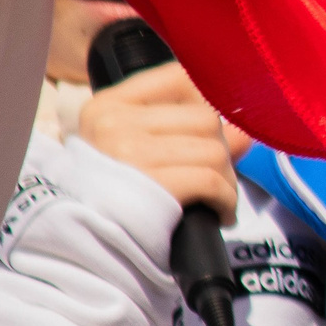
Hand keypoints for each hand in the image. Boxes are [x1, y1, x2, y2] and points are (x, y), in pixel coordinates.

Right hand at [76, 63, 242, 225]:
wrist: (83, 248)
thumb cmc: (111, 200)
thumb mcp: (132, 153)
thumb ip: (185, 133)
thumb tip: (242, 131)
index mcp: (107, 107)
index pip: (178, 78)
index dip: (208, 102)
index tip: (213, 132)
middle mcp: (115, 123)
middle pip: (205, 118)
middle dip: (222, 152)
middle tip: (215, 180)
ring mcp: (130, 153)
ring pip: (215, 150)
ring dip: (227, 180)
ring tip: (216, 200)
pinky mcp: (152, 186)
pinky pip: (212, 180)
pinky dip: (226, 200)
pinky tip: (219, 213)